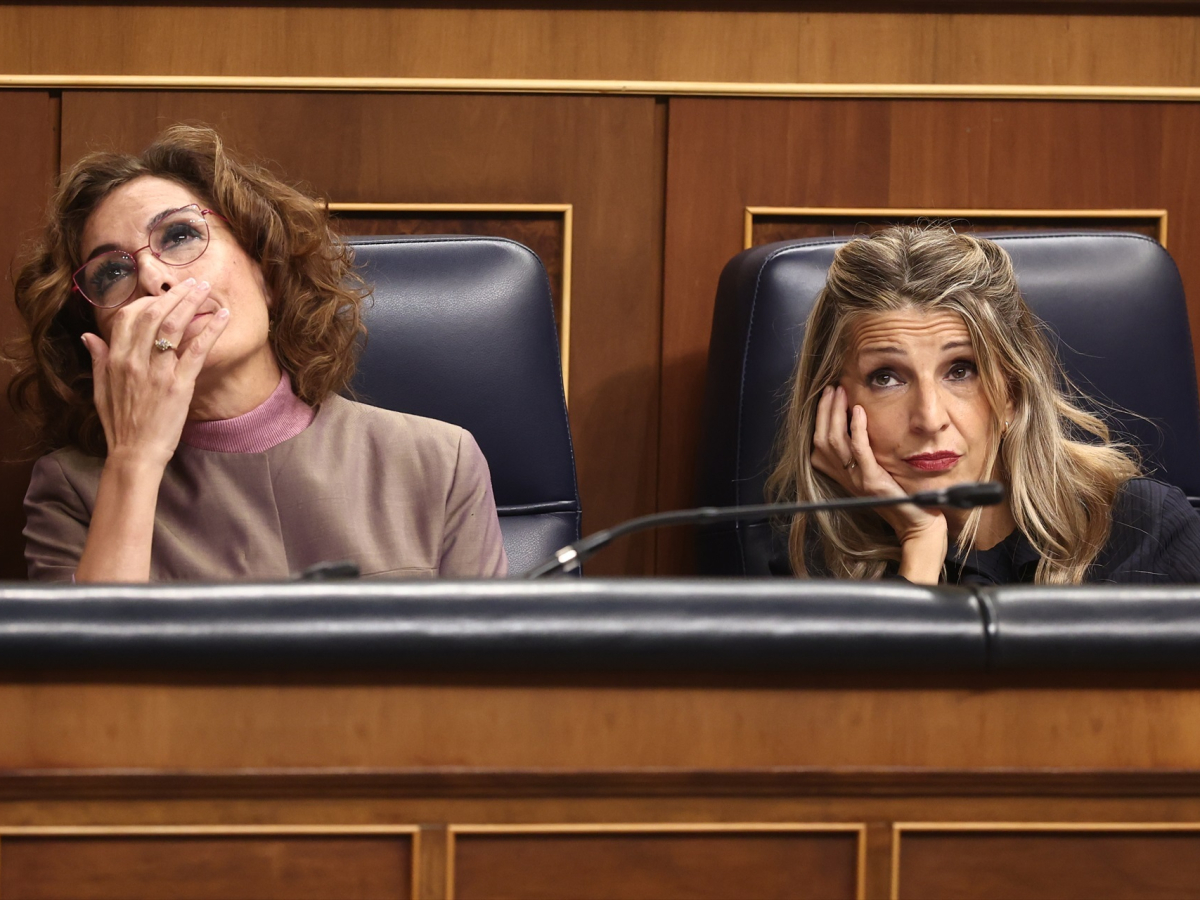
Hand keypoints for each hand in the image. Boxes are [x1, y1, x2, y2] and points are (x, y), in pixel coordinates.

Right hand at [82, 278, 230, 467]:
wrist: (135, 454)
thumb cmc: (120, 424)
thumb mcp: (100, 390)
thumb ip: (97, 360)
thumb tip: (88, 336)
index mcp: (115, 359)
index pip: (131, 316)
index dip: (150, 300)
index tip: (167, 293)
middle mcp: (134, 360)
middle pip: (154, 314)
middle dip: (175, 294)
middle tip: (193, 284)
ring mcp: (157, 372)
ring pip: (174, 325)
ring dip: (192, 303)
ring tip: (206, 290)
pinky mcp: (179, 385)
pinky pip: (197, 350)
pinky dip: (212, 329)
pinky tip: (223, 316)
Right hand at [811, 385, 946, 581]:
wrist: (917, 524)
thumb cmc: (901, 497)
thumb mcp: (874, 473)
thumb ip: (863, 455)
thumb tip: (858, 423)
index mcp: (842, 476)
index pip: (818, 443)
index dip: (820, 417)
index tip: (828, 396)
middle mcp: (844, 478)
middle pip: (822, 439)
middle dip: (825, 410)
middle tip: (833, 388)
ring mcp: (856, 480)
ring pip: (835, 442)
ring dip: (837, 413)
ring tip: (842, 393)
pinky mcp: (872, 482)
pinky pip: (859, 451)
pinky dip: (857, 429)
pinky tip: (859, 412)